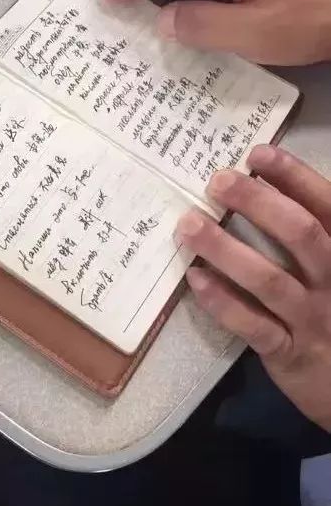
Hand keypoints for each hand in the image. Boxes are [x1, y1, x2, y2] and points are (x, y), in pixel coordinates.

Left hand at [175, 144, 330, 431]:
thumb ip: (315, 235)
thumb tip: (266, 191)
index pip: (326, 206)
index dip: (294, 176)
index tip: (257, 153)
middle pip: (300, 234)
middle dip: (257, 202)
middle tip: (217, 181)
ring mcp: (313, 319)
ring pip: (269, 279)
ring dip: (225, 249)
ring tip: (189, 225)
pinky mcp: (289, 353)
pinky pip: (252, 324)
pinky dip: (222, 301)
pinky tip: (195, 279)